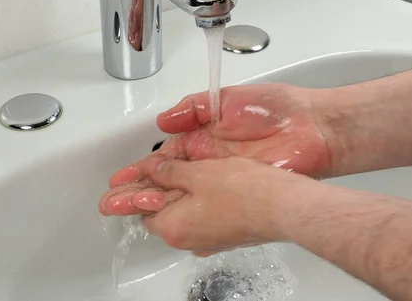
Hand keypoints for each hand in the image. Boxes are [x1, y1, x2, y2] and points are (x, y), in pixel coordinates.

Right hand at [100, 84, 333, 215]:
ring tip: (127, 211)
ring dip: (153, 205)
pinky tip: (167, 223)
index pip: (162, 159)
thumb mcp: (225, 99)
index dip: (139, 170)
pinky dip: (186, 215)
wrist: (313, 128)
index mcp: (203, 138)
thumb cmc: (277, 109)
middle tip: (112, 202)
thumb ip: (193, 109)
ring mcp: (222, 179)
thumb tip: (164, 121)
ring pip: (181, 197)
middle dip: (136, 191)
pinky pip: (207, 207)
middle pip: (165, 181)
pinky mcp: (238, 192)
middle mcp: (208, 162)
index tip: (120, 179)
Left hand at [131, 156, 312, 255]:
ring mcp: (209, 239)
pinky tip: (205, 182)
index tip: (128, 182)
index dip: (136, 191)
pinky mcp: (227, 234)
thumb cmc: (245, 192)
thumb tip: (153, 170)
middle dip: (154, 193)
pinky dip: (198, 200)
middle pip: (161, 213)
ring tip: (180, 172)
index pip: (142, 210)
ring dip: (179, 194)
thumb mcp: (196, 173)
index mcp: (173, 227)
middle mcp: (188, 239)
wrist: (283, 206)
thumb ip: (169, 172)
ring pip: (184, 213)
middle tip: (149, 174)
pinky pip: (203, 216)